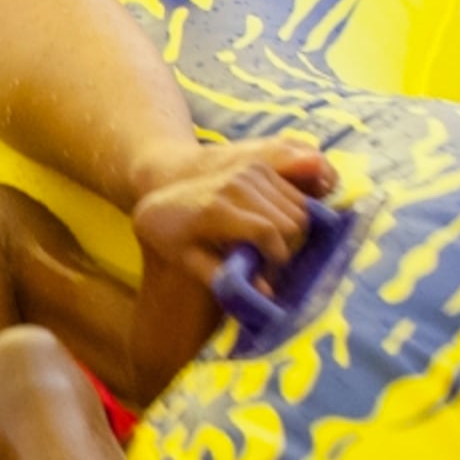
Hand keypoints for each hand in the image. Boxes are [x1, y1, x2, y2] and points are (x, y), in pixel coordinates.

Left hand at [134, 154, 315, 287]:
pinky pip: (295, 196)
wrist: (162, 197)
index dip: (277, 256)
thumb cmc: (173, 236)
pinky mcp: (258, 166)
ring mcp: (248, 172)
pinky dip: (292, 215)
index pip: (267, 232)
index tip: (270, 270)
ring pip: (298, 209)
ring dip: (292, 233)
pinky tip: (272, 227)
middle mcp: (235, 185)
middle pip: (289, 222)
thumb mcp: (189, 261)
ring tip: (268, 245)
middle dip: (287, 247)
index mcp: (216, 210)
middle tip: (268, 260)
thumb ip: (225, 277)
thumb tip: (266, 293)